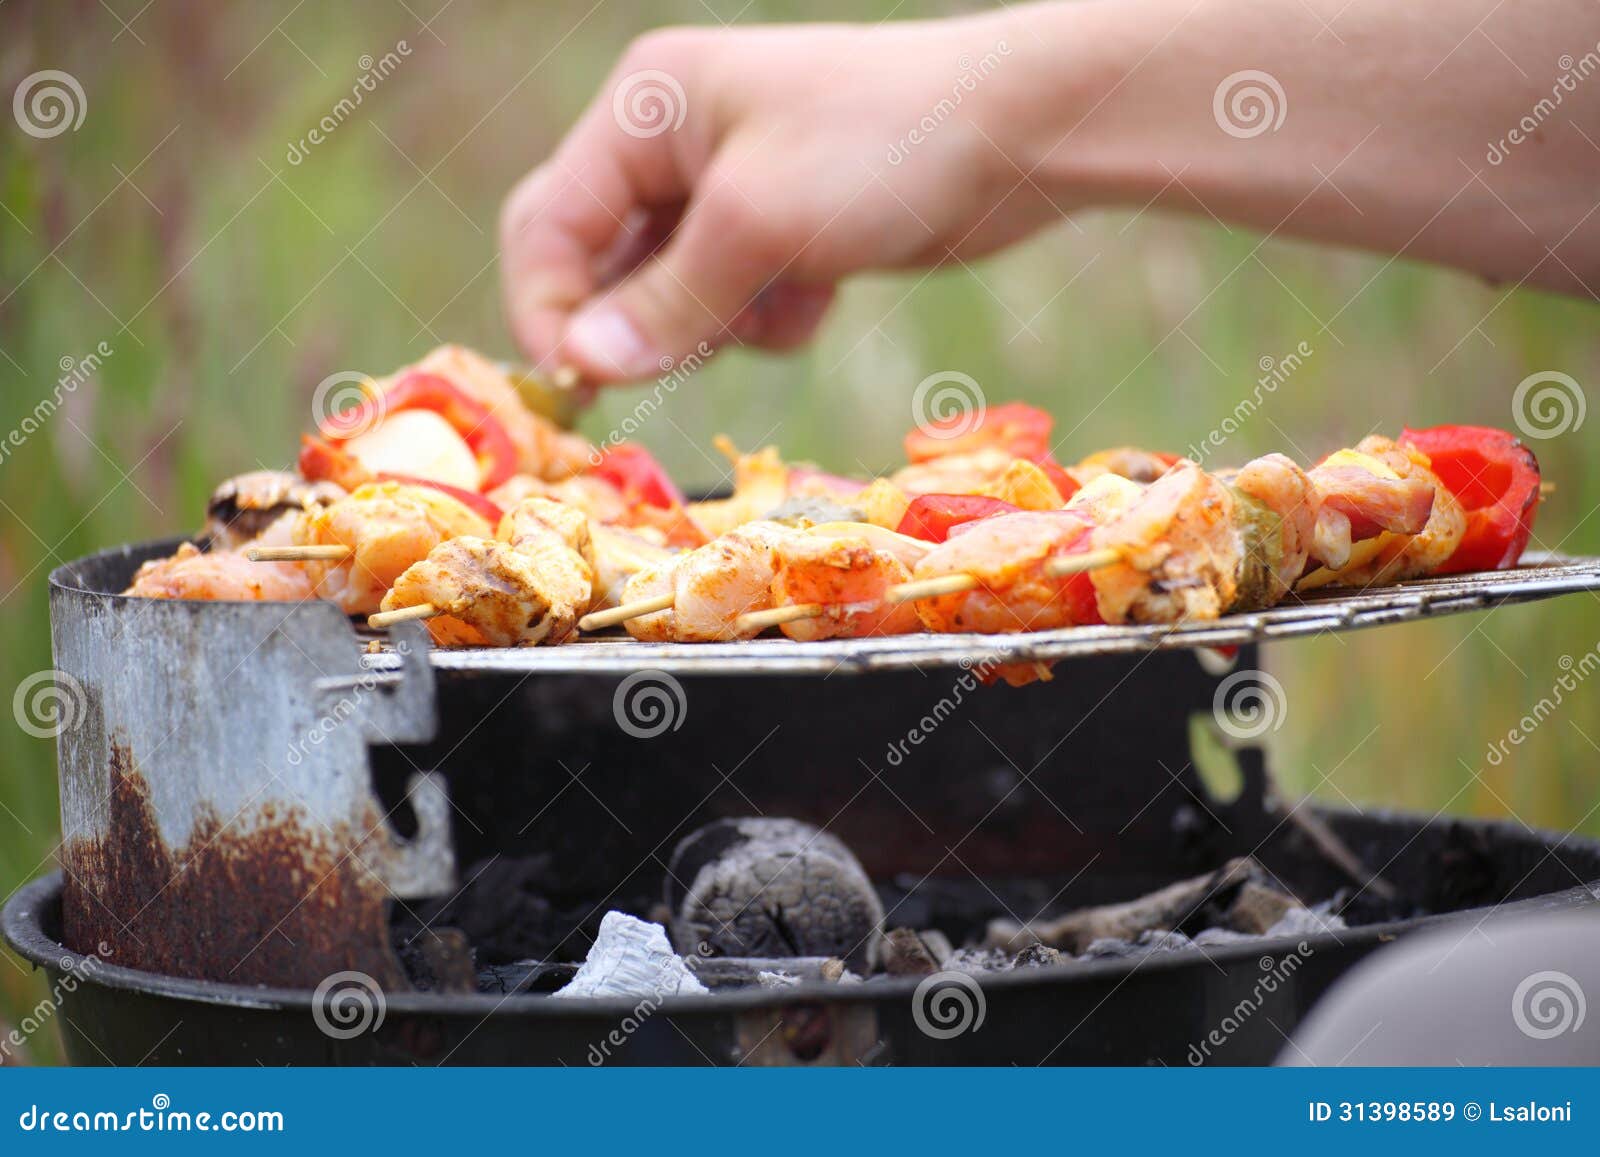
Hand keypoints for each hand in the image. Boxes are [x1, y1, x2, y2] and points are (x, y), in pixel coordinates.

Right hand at [499, 12, 1053, 382]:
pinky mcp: (781, 233)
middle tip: (692, 351)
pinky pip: (735, 305)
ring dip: (716, 324)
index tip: (578, 386)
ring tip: (780, 297)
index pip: (549, 222)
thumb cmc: (883, 148)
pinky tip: (821, 290)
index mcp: (647, 110)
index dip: (549, 308)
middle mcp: (675, 145)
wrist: (1020, 134)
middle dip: (643, 320)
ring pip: (671, 297)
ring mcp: (730, 190)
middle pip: (603, 263)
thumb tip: (583, 367)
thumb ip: (665, 302)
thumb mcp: (757, 225)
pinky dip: (770, 317)